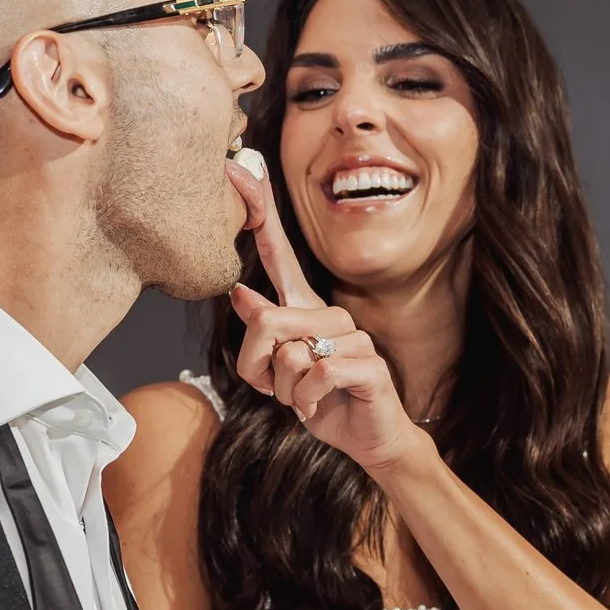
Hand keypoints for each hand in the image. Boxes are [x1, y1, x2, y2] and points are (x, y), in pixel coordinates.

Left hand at [224, 161, 430, 478]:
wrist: (369, 439)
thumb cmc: (325, 402)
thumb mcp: (281, 372)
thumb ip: (263, 335)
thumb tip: (240, 293)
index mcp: (306, 310)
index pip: (279, 254)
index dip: (261, 213)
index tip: (243, 170)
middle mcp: (331, 313)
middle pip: (267, 321)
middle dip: (257, 368)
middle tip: (274, 391)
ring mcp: (353, 336)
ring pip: (290, 355)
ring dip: (286, 392)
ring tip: (304, 400)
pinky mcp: (369, 363)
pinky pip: (317, 375)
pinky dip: (308, 402)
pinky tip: (320, 408)